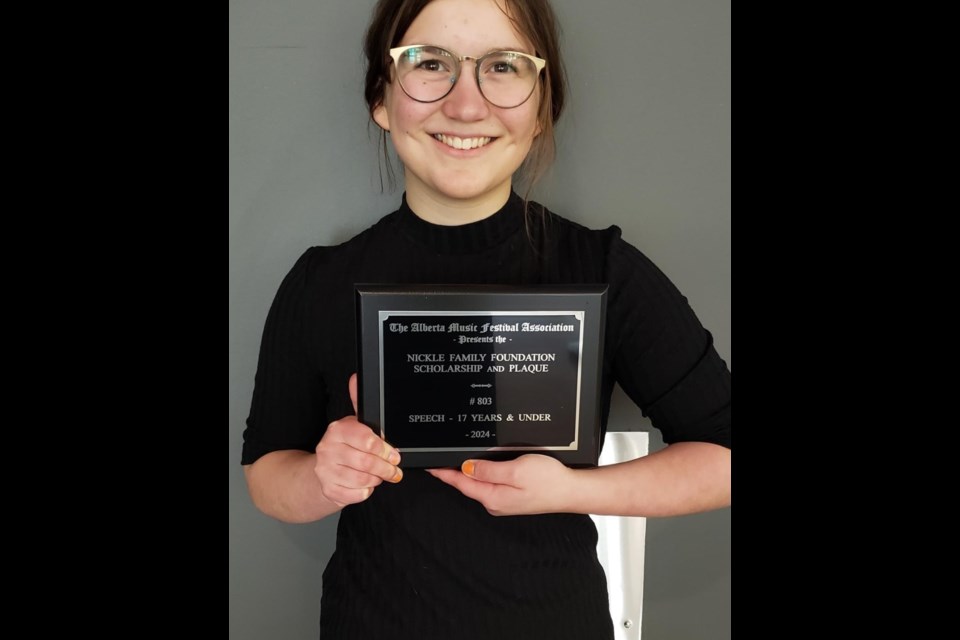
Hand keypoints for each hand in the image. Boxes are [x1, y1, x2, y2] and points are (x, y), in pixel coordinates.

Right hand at [313, 373, 401, 507]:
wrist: (321, 472)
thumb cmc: (345, 448)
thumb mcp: (353, 426)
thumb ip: (359, 404)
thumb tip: (355, 378)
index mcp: (337, 430)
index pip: (366, 439)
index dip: (385, 449)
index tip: (394, 454)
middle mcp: (328, 449)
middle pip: (367, 462)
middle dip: (386, 468)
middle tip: (394, 470)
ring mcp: (325, 471)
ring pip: (363, 479)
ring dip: (377, 479)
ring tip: (378, 475)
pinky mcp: (328, 490)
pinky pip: (356, 494)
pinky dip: (366, 491)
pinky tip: (365, 484)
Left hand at [427, 454, 575, 515]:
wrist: (572, 490)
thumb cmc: (549, 481)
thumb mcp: (516, 470)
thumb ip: (489, 470)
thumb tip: (467, 468)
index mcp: (493, 497)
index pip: (461, 483)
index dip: (444, 473)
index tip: (428, 466)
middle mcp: (496, 503)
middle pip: (467, 485)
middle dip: (452, 473)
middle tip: (436, 460)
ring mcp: (504, 501)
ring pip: (479, 485)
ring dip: (466, 473)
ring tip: (452, 462)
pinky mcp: (513, 497)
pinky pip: (490, 485)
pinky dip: (481, 475)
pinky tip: (479, 468)